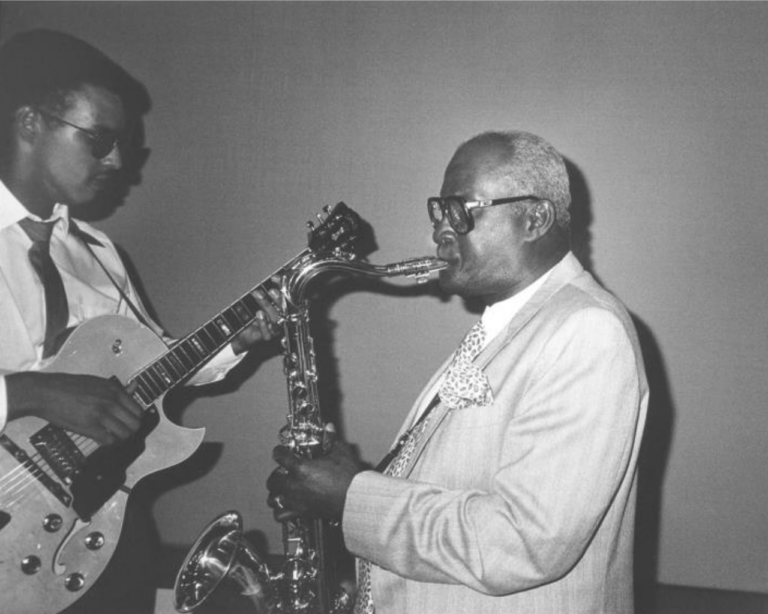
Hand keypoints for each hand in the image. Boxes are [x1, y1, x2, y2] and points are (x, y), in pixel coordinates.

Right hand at [5, 371, 142, 445]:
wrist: (46, 392)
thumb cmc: (69, 386)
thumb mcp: (97, 382)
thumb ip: (118, 388)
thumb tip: (134, 387)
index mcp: (114, 390)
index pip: (138, 411)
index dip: (135, 419)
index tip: (128, 422)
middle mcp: (111, 401)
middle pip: (135, 424)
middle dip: (130, 430)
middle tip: (122, 431)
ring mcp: (101, 414)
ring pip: (125, 434)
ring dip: (120, 438)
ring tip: (112, 436)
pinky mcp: (89, 426)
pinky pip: (109, 440)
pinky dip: (108, 442)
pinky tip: (102, 439)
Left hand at [231, 283, 282, 353]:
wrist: (242, 336)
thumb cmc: (251, 318)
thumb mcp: (255, 303)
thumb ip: (260, 293)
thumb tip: (259, 281)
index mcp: (281, 309)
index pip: (286, 296)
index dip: (282, 286)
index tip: (275, 278)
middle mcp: (281, 319)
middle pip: (285, 308)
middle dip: (278, 298)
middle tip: (271, 290)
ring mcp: (275, 329)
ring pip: (276, 318)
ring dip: (267, 305)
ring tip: (258, 295)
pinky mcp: (266, 337)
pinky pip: (267, 332)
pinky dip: (263, 322)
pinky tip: (259, 313)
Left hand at [266, 435, 364, 521]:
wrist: (356, 499)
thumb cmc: (348, 478)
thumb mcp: (340, 452)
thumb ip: (331, 439)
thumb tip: (329, 428)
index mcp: (301, 468)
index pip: (279, 456)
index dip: (279, 451)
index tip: (280, 451)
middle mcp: (294, 485)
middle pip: (272, 480)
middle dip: (276, 474)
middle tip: (284, 472)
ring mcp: (296, 500)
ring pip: (272, 498)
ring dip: (275, 493)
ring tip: (282, 490)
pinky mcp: (301, 513)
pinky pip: (280, 515)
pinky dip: (279, 511)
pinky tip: (286, 507)